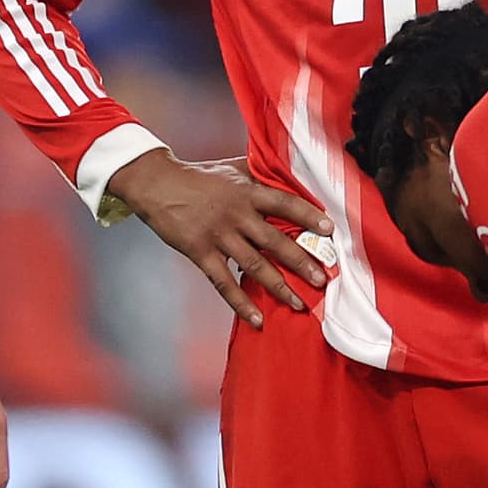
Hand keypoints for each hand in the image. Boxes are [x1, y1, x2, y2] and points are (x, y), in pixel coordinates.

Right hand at [106, 151, 333, 328]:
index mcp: (247, 192)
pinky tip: (257, 319)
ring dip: (279, 286)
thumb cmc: (198, 176)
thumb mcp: (231, 168)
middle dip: (301, 261)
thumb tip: (288, 173)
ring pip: (254, 265)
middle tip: (323, 279)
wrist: (157, 185)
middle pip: (274, 241)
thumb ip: (259, 174)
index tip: (330, 230)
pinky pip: (224, 283)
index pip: (284, 203)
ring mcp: (218, 235)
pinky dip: (241, 303)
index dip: (308, 216)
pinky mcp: (200, 253)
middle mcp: (236, 214)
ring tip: (299, 303)